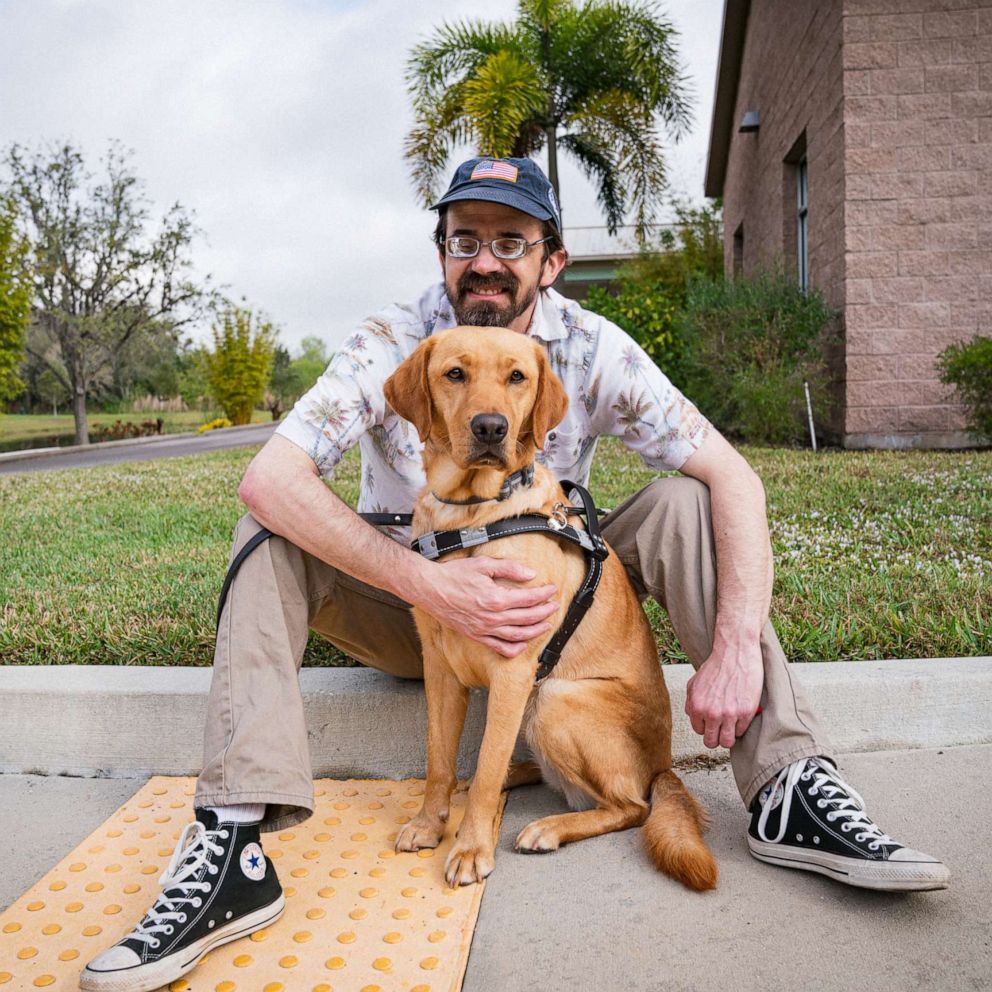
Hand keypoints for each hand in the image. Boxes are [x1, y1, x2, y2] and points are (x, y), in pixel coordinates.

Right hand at [419, 556, 557, 657]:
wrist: (430, 589)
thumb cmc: (454, 574)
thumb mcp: (483, 564)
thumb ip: (509, 568)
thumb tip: (531, 574)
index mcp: (495, 598)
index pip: (529, 599)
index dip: (544, 594)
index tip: (552, 589)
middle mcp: (492, 618)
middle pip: (527, 618)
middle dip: (545, 612)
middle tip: (555, 606)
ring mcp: (484, 630)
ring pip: (518, 636)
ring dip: (535, 631)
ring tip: (546, 625)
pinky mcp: (476, 636)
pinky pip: (500, 648)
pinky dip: (515, 648)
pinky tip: (523, 643)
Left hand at [685, 637, 763, 748]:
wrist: (735, 653)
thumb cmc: (716, 666)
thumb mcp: (694, 683)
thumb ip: (691, 702)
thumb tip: (692, 716)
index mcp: (697, 707)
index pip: (699, 731)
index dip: (706, 727)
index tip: (712, 721)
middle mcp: (711, 713)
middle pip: (712, 742)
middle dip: (716, 737)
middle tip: (722, 729)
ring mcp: (729, 714)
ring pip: (728, 742)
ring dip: (729, 735)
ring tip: (731, 725)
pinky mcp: (746, 712)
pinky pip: (742, 731)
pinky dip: (741, 725)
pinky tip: (740, 714)